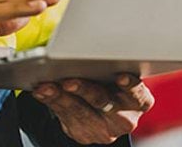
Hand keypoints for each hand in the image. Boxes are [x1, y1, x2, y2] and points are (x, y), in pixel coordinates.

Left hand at [31, 74, 153, 143]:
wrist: (102, 110)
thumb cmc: (111, 83)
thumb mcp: (118, 75)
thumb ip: (111, 65)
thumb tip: (91, 45)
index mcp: (139, 101)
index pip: (137, 93)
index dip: (129, 85)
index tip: (120, 76)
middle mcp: (125, 119)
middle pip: (103, 102)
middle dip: (84, 90)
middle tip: (68, 80)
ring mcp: (104, 129)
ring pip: (80, 112)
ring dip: (60, 97)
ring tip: (46, 86)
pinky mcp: (84, 135)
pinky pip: (65, 118)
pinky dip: (51, 102)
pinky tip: (42, 92)